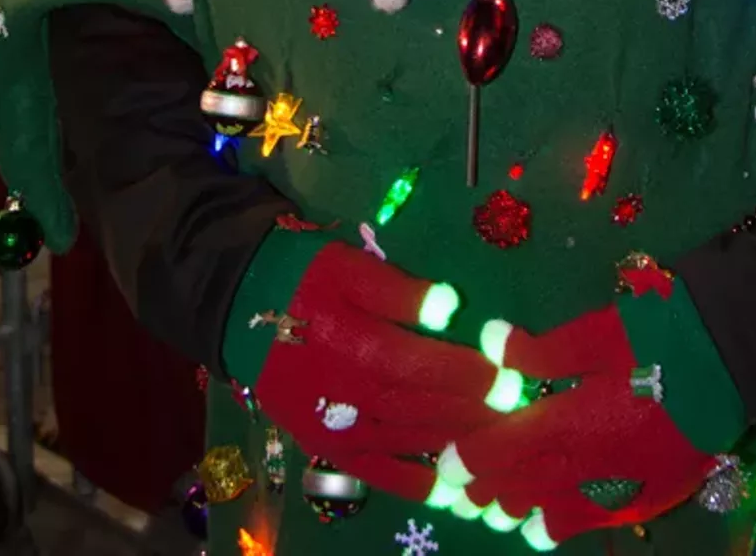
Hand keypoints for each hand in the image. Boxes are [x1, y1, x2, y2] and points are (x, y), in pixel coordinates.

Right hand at [254, 243, 497, 502]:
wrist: (239, 311)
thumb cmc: (302, 278)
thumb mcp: (347, 266)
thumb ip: (398, 290)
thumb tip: (450, 308)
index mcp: (351, 343)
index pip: (422, 366)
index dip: (467, 375)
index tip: (510, 379)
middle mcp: (345, 395)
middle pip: (420, 408)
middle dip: (472, 412)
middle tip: (516, 415)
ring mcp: (334, 428)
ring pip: (406, 441)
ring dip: (454, 445)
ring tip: (497, 444)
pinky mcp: (326, 446)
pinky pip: (377, 471)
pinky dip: (414, 481)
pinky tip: (450, 488)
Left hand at [439, 305, 711, 544]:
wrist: (739, 352)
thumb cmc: (663, 331)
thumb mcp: (597, 330)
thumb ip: (542, 350)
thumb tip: (493, 346)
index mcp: (580, 420)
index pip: (513, 446)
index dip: (476, 457)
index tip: (447, 466)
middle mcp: (599, 463)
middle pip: (534, 482)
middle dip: (495, 487)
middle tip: (465, 491)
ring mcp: (630, 483)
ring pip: (565, 507)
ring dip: (528, 507)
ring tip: (499, 510)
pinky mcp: (659, 490)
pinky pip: (605, 516)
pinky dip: (573, 522)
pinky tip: (554, 528)